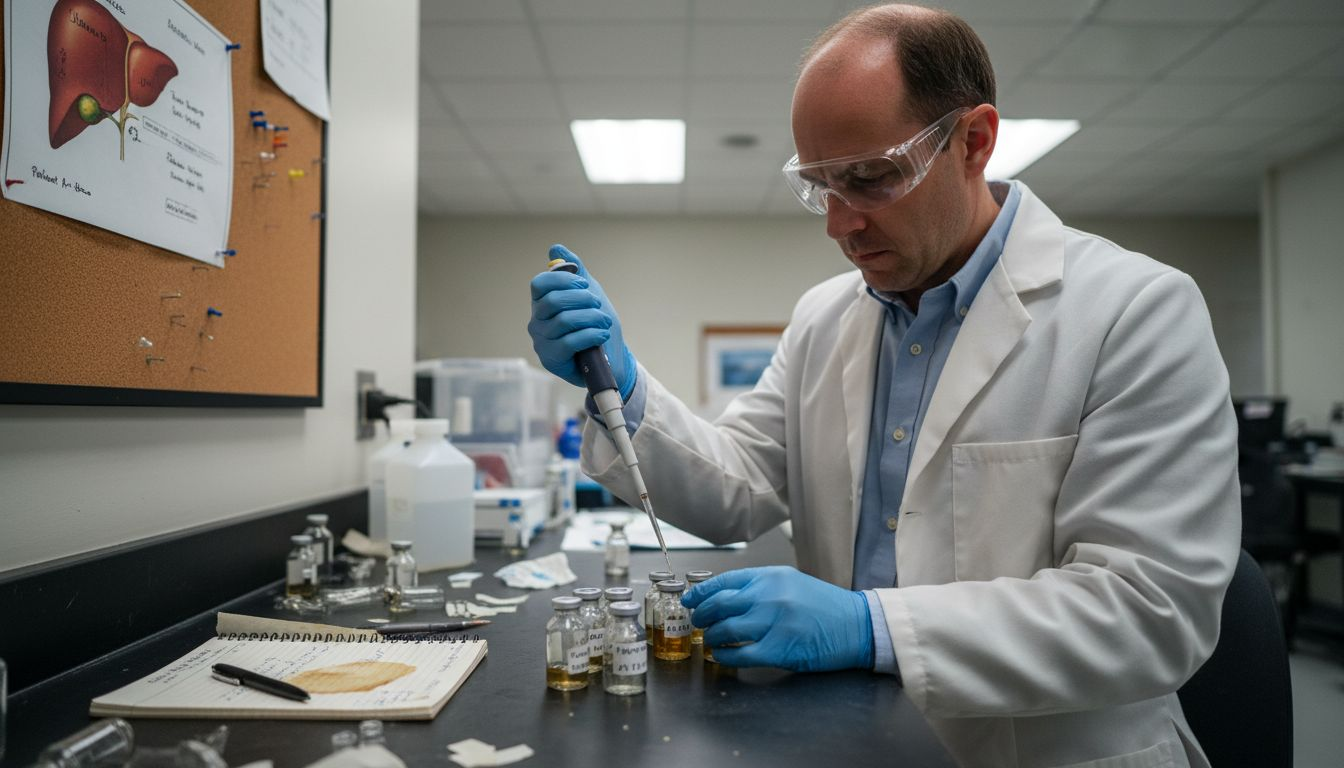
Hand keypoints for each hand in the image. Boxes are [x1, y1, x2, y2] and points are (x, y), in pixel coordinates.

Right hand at [527, 244, 636, 398]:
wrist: (612, 358)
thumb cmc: (597, 325)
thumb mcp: (590, 294)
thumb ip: (575, 271)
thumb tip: (555, 249)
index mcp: (543, 303)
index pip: (539, 284)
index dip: (562, 279)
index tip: (584, 283)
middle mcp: (537, 322)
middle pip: (552, 300)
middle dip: (582, 299)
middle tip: (598, 304)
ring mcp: (542, 341)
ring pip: (564, 320)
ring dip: (592, 318)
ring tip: (605, 322)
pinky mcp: (551, 360)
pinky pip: (569, 342)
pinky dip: (591, 334)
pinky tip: (602, 334)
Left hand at [682, 565, 873, 671]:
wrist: (858, 625)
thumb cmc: (825, 606)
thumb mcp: (791, 583)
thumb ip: (760, 587)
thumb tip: (725, 597)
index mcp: (771, 576)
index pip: (725, 581)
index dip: (701, 591)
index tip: (689, 599)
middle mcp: (769, 595)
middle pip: (719, 604)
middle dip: (702, 615)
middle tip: (697, 622)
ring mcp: (774, 622)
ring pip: (726, 629)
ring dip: (712, 637)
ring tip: (710, 641)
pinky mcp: (780, 648)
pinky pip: (741, 654)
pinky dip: (726, 656)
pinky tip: (723, 656)